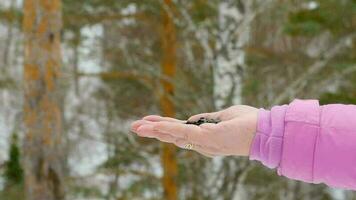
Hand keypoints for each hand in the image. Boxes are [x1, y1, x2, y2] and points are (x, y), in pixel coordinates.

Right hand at [130, 105, 258, 156]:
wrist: (266, 131)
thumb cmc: (249, 123)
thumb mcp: (224, 117)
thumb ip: (208, 119)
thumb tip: (194, 118)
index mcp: (206, 139)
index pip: (180, 133)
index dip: (164, 127)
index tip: (149, 122)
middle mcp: (202, 144)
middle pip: (172, 136)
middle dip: (153, 131)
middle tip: (134, 127)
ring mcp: (203, 142)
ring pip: (174, 134)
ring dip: (154, 130)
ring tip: (136, 127)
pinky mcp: (206, 138)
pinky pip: (182, 132)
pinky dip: (167, 128)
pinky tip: (153, 125)